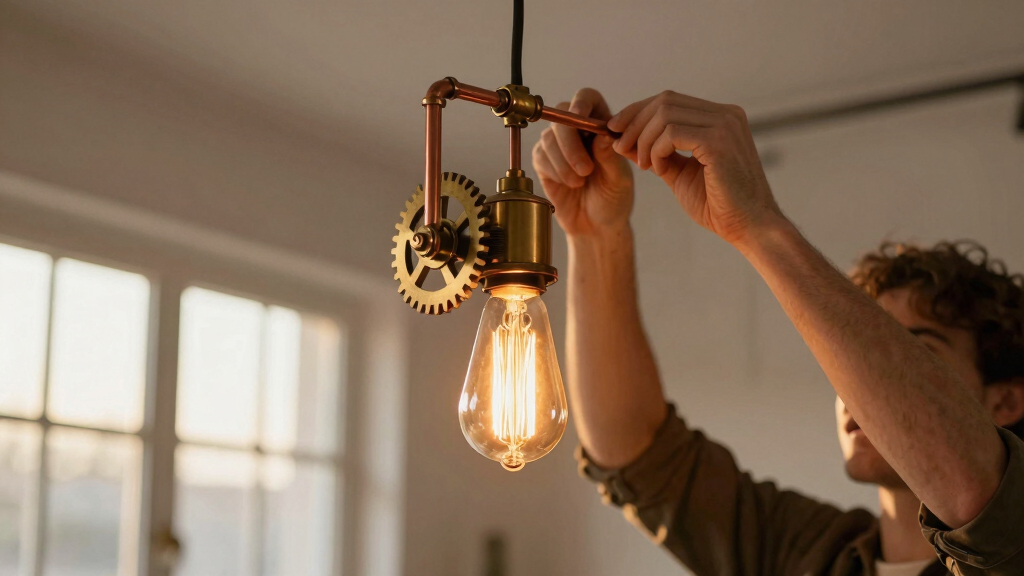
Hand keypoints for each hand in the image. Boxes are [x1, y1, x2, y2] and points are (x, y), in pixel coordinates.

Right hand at [532, 88, 633, 237]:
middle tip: (585, 170)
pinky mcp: (544, 161)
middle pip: (562, 116)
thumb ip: (611, 158)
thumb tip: (604, 136)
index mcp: (601, 125)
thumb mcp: (619, 180)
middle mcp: (577, 130)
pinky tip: (568, 184)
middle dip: (570, 143)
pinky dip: (555, 171)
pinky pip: (541, 156)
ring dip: (564, 162)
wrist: (596, 226)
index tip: (579, 115)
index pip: (587, 99)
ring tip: (579, 182)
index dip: (581, 103)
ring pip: (549, 138)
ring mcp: (558, 144)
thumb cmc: (613, 199)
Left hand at [608, 91, 782, 245]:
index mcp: (719, 118)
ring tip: (643, 166)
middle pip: (664, 100)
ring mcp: (725, 124)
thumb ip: (655, 153)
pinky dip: (656, 150)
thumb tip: (621, 139)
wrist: (748, 227)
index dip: (636, 111)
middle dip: (634, 123)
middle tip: (619, 147)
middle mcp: (725, 114)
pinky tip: (657, 168)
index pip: (669, 100)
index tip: (614, 130)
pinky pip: (672, 133)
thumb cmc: (717, 205)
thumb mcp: (678, 173)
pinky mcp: (719, 140)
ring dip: (644, 140)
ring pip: (665, 115)